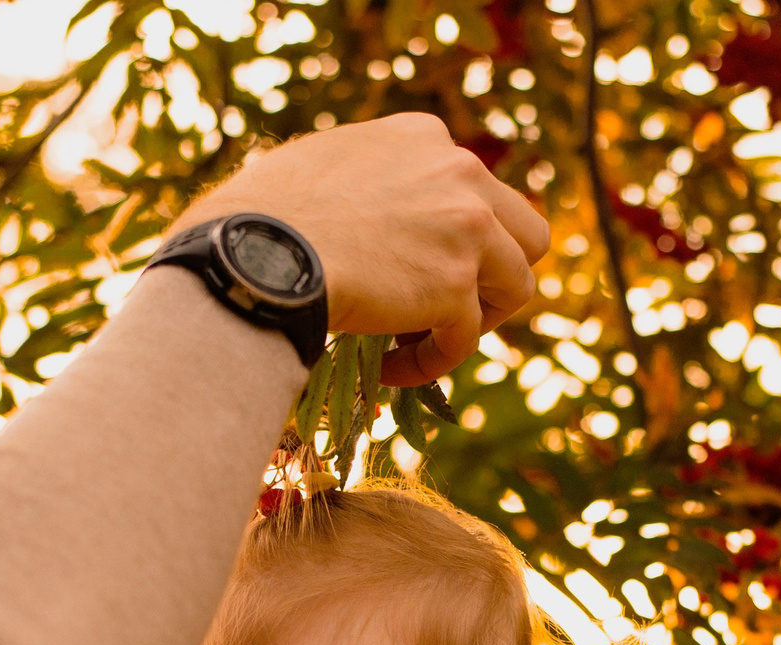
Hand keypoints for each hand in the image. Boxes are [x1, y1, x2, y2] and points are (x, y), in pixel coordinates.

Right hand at [173, 112, 549, 386]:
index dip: (454, 237)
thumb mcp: (322, 167)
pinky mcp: (455, 286)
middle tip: (448, 305)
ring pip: (518, 286)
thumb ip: (370, 184)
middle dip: (494, 272)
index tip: (418, 266)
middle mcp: (459, 170)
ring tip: (423, 340)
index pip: (474, 187)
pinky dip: (431, 363)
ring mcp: (467, 227)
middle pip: (526, 231)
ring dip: (476, 320)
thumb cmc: (257, 216)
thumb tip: (369, 226)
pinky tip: (390, 371)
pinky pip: (466, 340)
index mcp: (424, 137)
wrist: (254, 252)